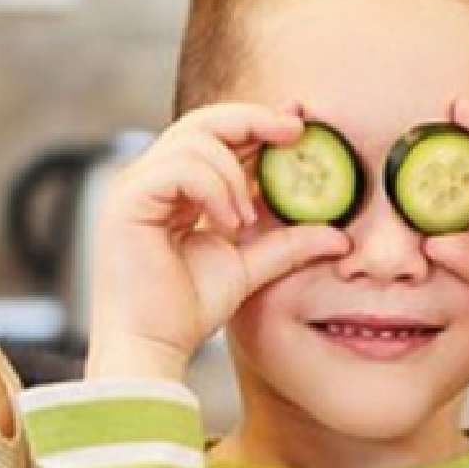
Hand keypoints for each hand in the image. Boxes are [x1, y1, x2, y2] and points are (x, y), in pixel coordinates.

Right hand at [85, 103, 351, 380]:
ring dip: (234, 175)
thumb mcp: (250, 267)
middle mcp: (150, 179)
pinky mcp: (127, 200)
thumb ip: (288, 244)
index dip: (257, 121)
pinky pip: (181, 169)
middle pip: (202, 121)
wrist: (152, 347)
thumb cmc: (186, 311)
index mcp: (174, 189)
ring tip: (245, 219)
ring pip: (195, 140)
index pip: (215, 136)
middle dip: (254, 120)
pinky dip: (214, 189)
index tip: (300, 121)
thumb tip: (341, 236)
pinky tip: (228, 223)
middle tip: (296, 131)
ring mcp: (135, 186)